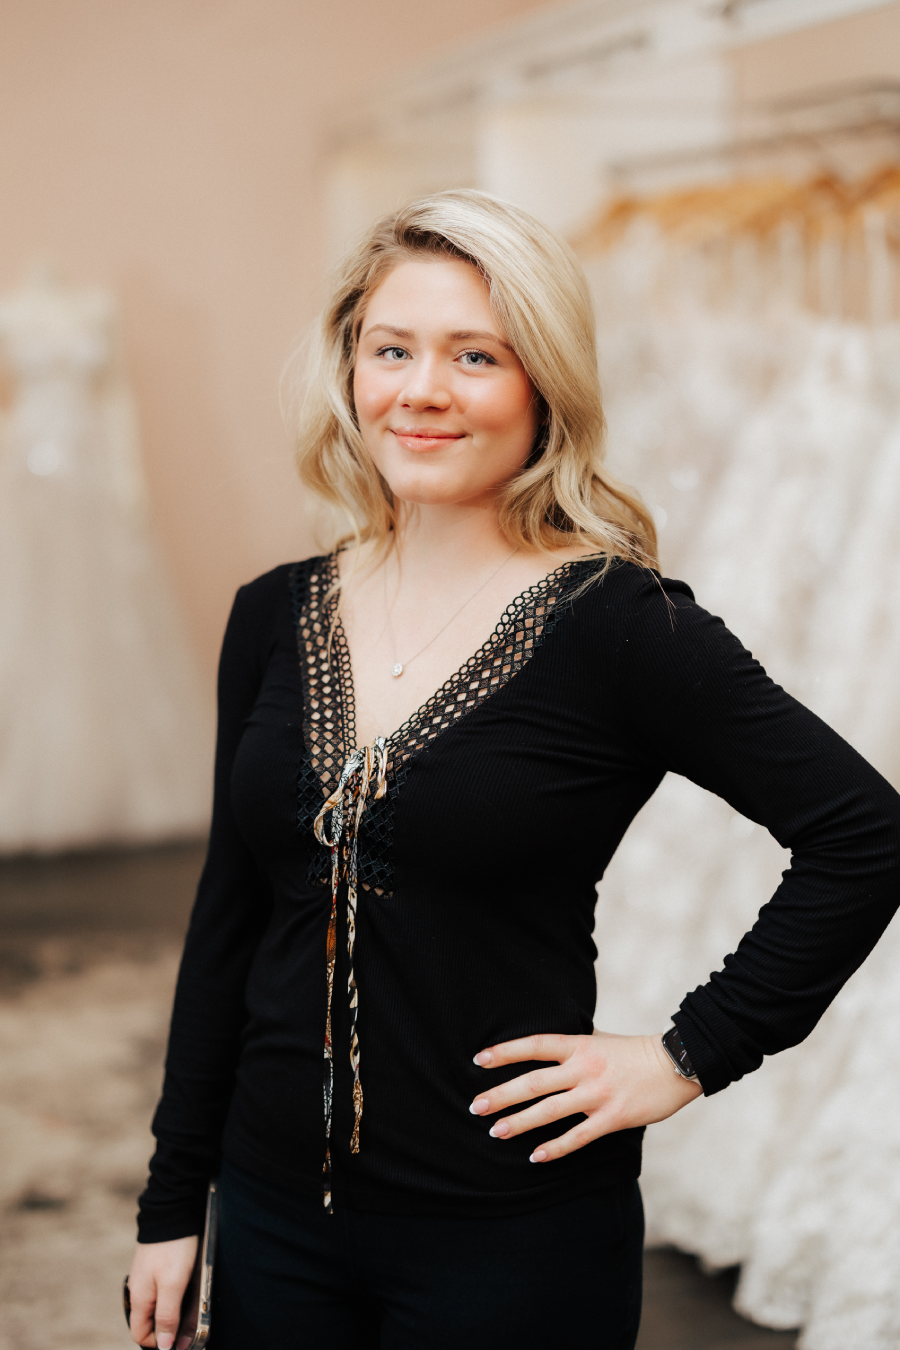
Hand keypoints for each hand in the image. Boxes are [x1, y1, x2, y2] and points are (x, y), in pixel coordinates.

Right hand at [127, 1235, 198, 1349]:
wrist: (173, 1209)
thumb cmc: (173, 1248)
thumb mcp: (173, 1286)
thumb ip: (166, 1316)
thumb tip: (164, 1347)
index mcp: (138, 1298)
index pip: (139, 1334)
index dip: (158, 1342)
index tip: (178, 1339)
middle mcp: (138, 1289)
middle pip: (148, 1321)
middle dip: (167, 1327)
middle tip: (188, 1325)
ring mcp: (146, 1276)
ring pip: (156, 1305)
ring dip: (172, 1311)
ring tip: (191, 1306)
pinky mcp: (156, 1265)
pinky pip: (162, 1289)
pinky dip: (173, 1295)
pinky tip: (187, 1288)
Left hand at [470, 1030, 701, 1161]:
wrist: (676, 1063)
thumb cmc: (634, 1052)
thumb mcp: (599, 1039)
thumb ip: (573, 1048)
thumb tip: (544, 1052)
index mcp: (578, 1045)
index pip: (534, 1045)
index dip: (505, 1052)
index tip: (478, 1060)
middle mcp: (583, 1068)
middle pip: (533, 1082)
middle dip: (502, 1094)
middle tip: (476, 1106)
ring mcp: (597, 1093)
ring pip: (550, 1110)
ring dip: (520, 1122)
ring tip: (496, 1131)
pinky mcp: (612, 1117)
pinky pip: (578, 1136)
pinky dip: (555, 1147)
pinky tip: (536, 1156)